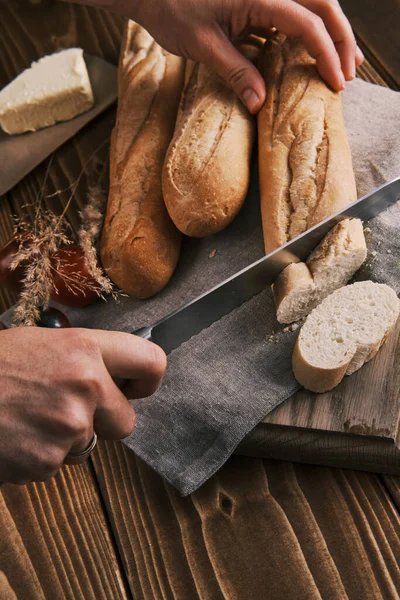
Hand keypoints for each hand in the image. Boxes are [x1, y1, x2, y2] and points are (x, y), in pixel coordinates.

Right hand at [0, 327, 165, 484]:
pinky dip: (39, 455)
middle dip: (103, 422)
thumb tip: (111, 372)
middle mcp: (86, 386)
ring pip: (86, 445)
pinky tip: (16, 435)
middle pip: (126, 422)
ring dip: (64, 438)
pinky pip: (57, 463)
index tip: (137, 387)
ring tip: (27, 416)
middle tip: (67, 409)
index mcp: (85, 349)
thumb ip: (84, 356)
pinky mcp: (48, 461)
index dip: (148, 379)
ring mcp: (68, 427)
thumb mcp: (41, 342)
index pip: (151, 362)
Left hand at [113, 0, 363, 111]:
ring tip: (342, 60)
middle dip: (341, 38)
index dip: (327, 53)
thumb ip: (235, 72)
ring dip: (330, 30)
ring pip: (312, 3)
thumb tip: (259, 104)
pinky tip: (309, 50)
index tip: (337, 82)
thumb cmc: (172, 10)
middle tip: (350, 71)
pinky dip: (307, 29)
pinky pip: (292, 9)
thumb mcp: (203, 46)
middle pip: (322, 5)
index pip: (307, 23)